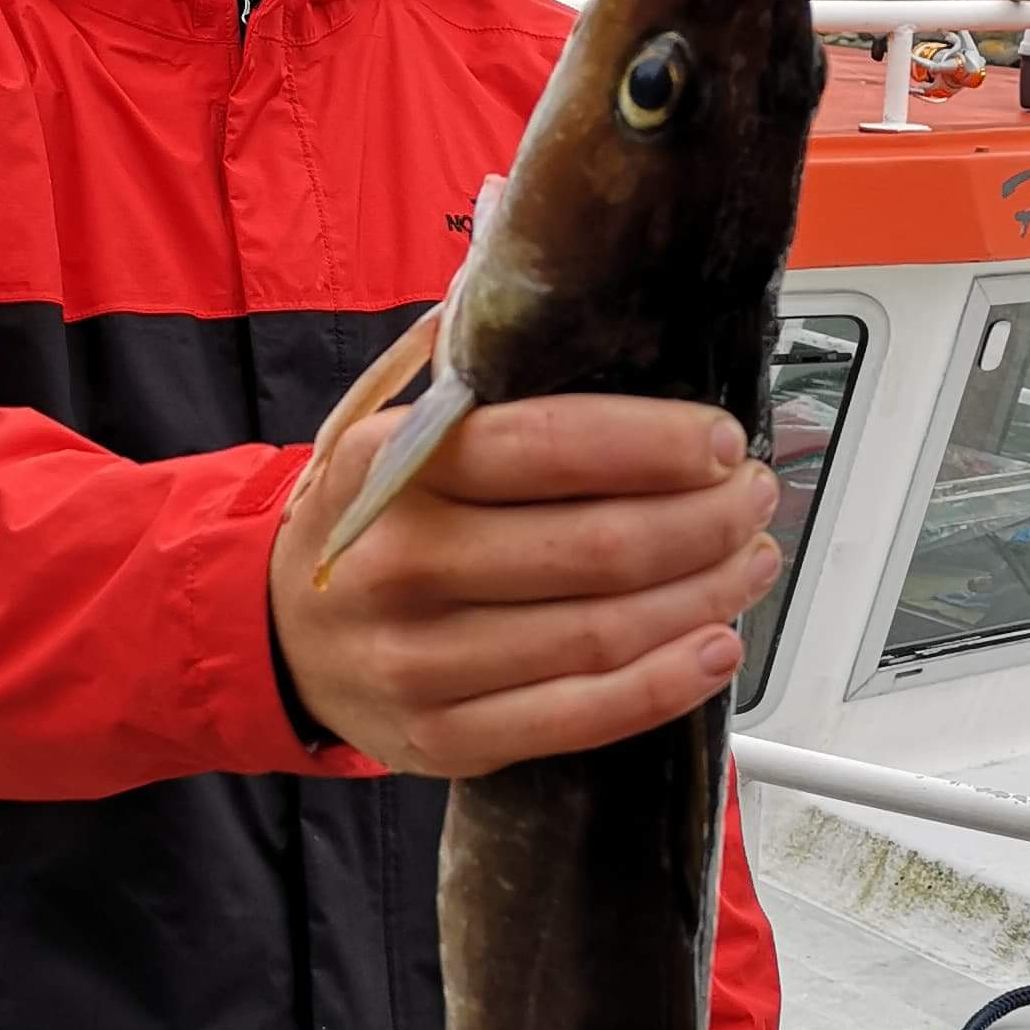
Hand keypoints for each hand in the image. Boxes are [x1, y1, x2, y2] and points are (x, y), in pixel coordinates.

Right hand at [271, 394, 780, 780]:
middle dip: (705, 520)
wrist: (279, 640)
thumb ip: (475, 371)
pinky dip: (666, 683)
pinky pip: (582, 716)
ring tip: (748, 560)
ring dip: (705, 594)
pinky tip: (716, 646)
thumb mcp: (389, 428)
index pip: (545, 445)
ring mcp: (420, 662)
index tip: (720, 441)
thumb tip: (580, 291)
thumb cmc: (371, 524)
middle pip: (597, 547)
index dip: (654, 443)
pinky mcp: (446, 738)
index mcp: (388, 466)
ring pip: (603, 631)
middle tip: (750, 498)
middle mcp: (400, 564)